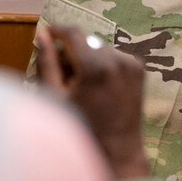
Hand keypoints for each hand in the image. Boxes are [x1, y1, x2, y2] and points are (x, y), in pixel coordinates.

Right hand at [33, 25, 148, 180]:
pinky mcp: (139, 69)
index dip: (57, 30)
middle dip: (72, 52)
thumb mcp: (56, 96)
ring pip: (100, 48)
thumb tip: (41, 35)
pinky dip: (103, 65)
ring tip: (81, 85)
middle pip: (86, 41)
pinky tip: (98, 88)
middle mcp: (117, 59)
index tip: (46, 32)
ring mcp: (131, 64)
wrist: (117, 150)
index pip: (72, 32)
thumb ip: (48, 62)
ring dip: (88, 58)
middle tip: (63, 75)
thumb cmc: (81, 128)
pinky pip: (114, 57)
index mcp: (95, 65)